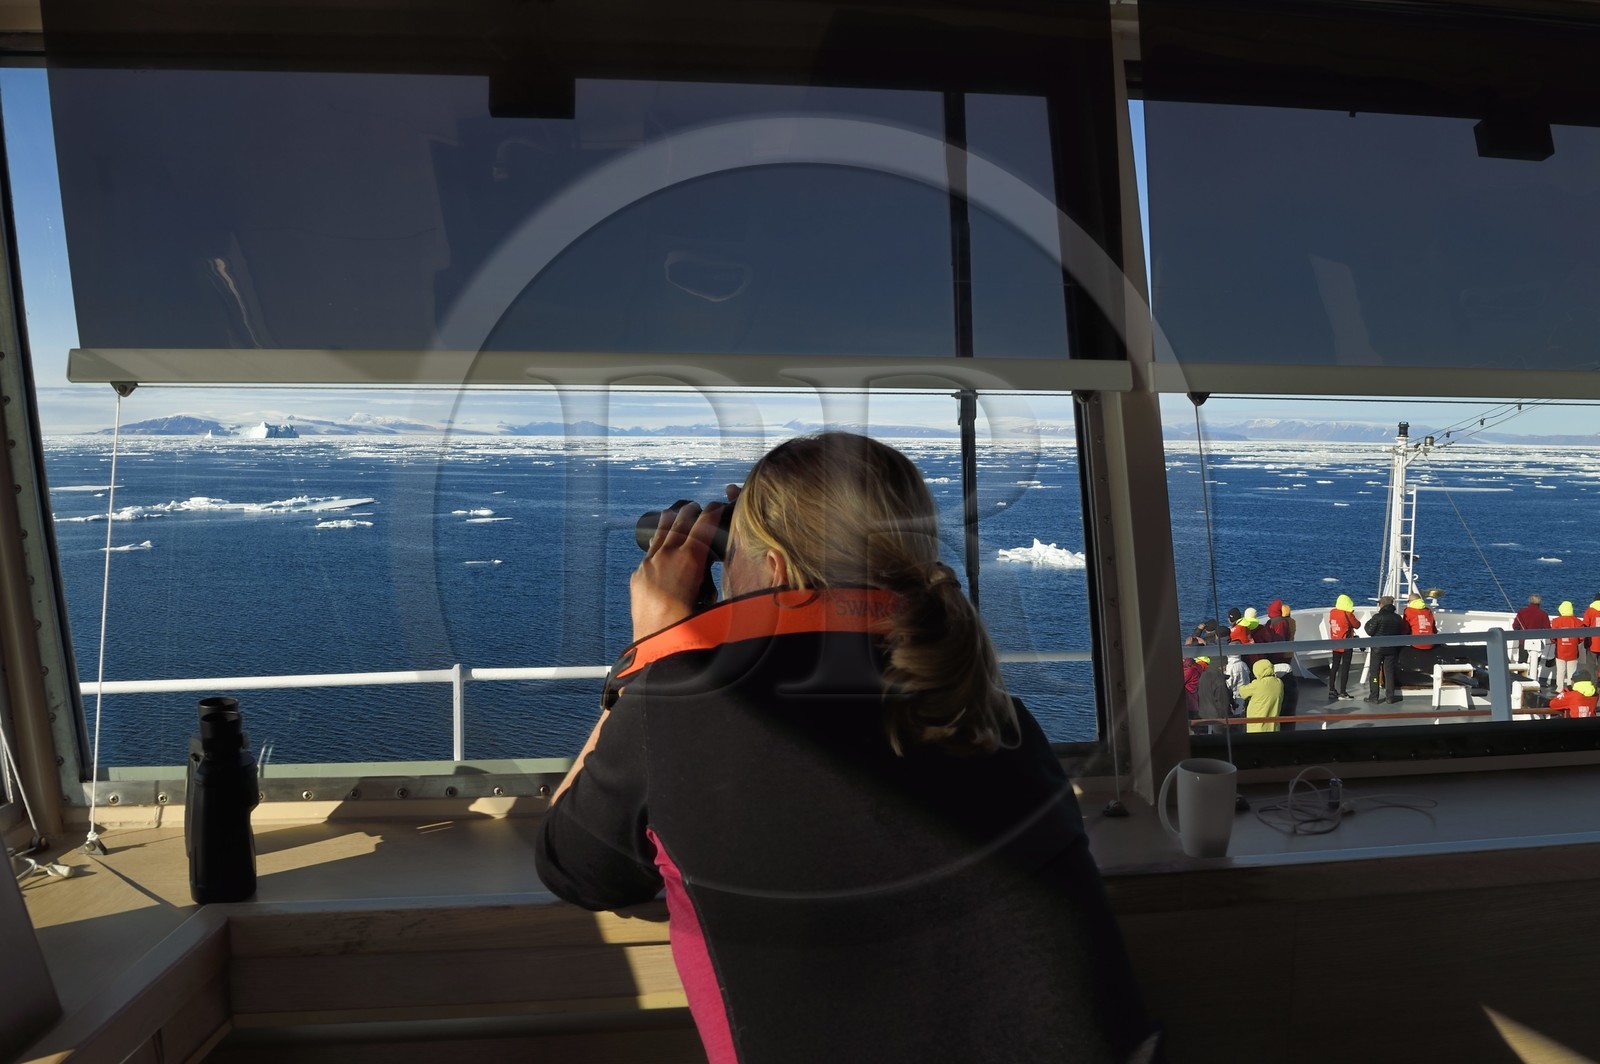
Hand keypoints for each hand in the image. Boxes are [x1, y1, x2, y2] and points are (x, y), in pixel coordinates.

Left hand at [630, 500, 726, 640]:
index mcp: (689, 559)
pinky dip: (657, 546)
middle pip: (679, 523)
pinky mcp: (638, 576)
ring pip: (659, 535)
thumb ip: (725, 584)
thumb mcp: (715, 602)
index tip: (717, 505)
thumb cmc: (691, 626)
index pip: (703, 525)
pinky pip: (649, 554)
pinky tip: (659, 547)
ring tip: (674, 513)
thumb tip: (745, 582)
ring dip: (670, 522)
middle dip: (690, 512)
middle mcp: (667, 556)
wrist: (657, 642)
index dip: (712, 512)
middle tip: (698, 507)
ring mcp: (649, 564)